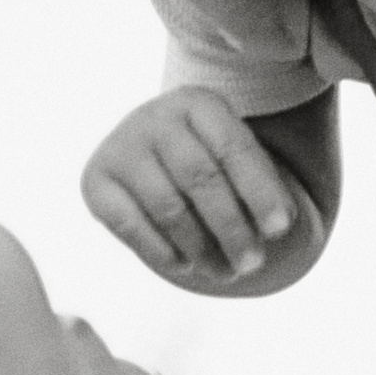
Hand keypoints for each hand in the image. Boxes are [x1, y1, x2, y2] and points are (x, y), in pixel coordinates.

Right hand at [83, 90, 314, 287]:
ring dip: (201, 248)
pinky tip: (186, 264)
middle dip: (232, 228)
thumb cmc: (206, 159)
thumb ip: (261, 186)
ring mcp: (120, 148)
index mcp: (197, 103)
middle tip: (252, 264)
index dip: (260, 191)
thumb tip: (279, 225)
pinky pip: (132, 227)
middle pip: (200, 179)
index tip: (280, 231)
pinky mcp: (95, 181)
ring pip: (168, 208)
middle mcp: (154, 117)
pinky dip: (163, 252)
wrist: (147, 152)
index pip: (233, 148)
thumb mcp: (235, 160)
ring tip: (225, 271)